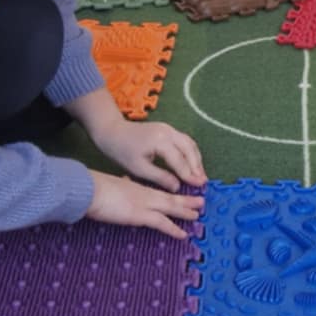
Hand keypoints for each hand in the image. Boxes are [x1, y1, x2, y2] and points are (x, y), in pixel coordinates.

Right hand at [86, 171, 202, 238]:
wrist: (89, 190)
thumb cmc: (95, 189)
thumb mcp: (112, 186)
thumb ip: (121, 187)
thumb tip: (124, 183)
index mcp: (136, 187)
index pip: (158, 191)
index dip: (171, 194)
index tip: (181, 196)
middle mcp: (144, 194)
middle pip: (170, 198)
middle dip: (186, 201)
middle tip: (201, 202)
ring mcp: (143, 204)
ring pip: (170, 208)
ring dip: (185, 212)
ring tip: (198, 216)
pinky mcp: (140, 215)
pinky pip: (161, 223)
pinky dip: (173, 229)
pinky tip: (183, 235)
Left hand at [91, 119, 206, 191]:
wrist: (112, 132)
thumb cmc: (122, 152)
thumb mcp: (139, 169)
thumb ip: (160, 177)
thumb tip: (177, 187)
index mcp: (160, 141)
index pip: (179, 161)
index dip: (190, 175)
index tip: (199, 186)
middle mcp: (168, 132)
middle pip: (189, 149)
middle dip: (197, 166)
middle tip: (203, 181)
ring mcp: (169, 128)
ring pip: (189, 143)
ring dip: (196, 159)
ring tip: (200, 174)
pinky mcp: (167, 129)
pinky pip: (184, 140)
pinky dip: (190, 152)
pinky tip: (192, 163)